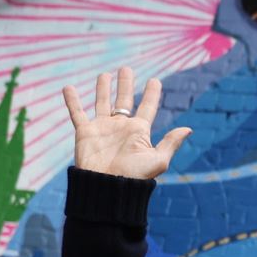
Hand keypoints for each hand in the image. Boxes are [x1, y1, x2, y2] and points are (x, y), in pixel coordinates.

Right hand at [62, 66, 190, 179]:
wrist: (107, 188)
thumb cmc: (134, 176)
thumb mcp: (157, 160)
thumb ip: (170, 143)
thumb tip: (188, 129)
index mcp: (139, 131)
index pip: (147, 107)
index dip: (151, 93)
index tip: (154, 80)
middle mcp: (121, 127)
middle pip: (124, 100)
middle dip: (125, 84)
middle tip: (126, 69)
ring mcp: (102, 128)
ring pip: (102, 103)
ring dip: (103, 88)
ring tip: (105, 74)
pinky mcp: (85, 132)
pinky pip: (77, 113)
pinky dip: (72, 101)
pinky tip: (68, 87)